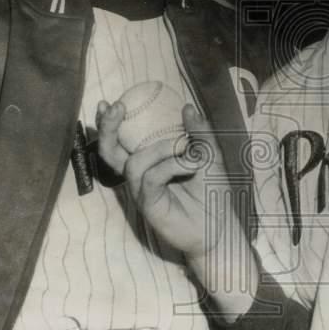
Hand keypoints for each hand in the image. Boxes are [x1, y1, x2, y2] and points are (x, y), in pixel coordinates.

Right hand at [97, 102, 216, 257]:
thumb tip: (187, 107)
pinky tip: (189, 165)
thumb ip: (199, 132)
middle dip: (109, 128)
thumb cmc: (211, 190)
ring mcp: (142, 191)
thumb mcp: (209, 154)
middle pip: (110, 152)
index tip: (108, 104)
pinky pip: (151, 178)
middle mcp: (140, 175)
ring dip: (161, 149)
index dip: (109, 123)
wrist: (220, 225)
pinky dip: (170, 166)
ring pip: (135, 162)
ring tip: (185, 148)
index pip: (120, 141)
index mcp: (149, 161)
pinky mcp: (149, 205)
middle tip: (117, 108)